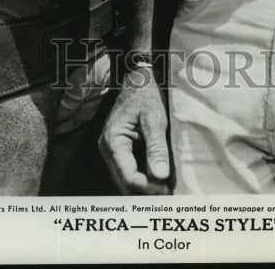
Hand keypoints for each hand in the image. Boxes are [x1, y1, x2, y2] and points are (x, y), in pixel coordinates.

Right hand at [99, 67, 170, 193]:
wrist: (138, 80)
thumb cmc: (146, 96)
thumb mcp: (155, 119)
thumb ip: (156, 147)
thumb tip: (161, 176)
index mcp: (113, 141)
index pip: (128, 176)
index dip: (148, 187)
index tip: (167, 189)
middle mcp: (106, 148)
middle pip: (123, 182)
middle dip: (145, 191)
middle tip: (168, 194)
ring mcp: (110, 150)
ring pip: (123, 179)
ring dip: (142, 187)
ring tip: (164, 189)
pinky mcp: (117, 149)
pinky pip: (126, 170)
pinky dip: (140, 178)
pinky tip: (155, 179)